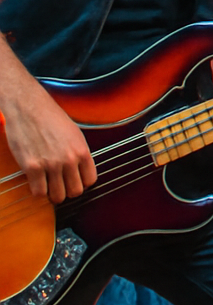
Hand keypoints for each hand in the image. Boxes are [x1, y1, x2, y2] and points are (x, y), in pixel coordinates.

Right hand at [3, 78, 96, 203]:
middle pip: (75, 191)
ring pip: (57, 196)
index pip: (90, 180)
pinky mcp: (32, 167)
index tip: (74, 181)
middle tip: (60, 185)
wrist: (30, 108)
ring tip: (48, 184)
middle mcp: (69, 159)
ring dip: (52, 193)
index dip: (82, 183)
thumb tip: (80, 169)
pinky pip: (38, 192)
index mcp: (82, 150)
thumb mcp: (74, 133)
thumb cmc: (51, 118)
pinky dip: (37, 190)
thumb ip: (78, 152)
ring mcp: (51, 164)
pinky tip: (36, 181)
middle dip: (67, 191)